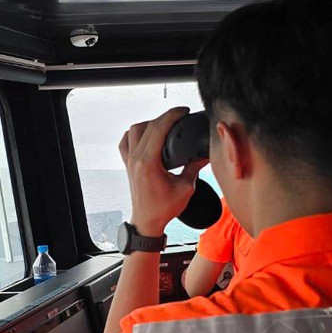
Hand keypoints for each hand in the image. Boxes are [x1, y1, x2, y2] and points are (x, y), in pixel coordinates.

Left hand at [119, 108, 207, 236]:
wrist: (147, 221)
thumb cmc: (163, 208)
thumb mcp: (185, 188)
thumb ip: (194, 168)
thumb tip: (205, 155)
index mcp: (148, 163)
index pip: (158, 129)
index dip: (172, 115)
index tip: (183, 111)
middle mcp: (136, 159)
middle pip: (148, 126)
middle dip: (165, 117)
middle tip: (179, 116)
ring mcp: (129, 160)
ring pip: (134, 130)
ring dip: (149, 123)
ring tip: (165, 125)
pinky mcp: (128, 164)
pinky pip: (125, 141)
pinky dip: (135, 134)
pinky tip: (147, 135)